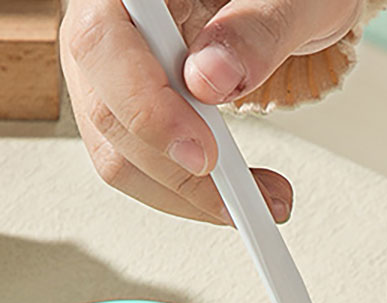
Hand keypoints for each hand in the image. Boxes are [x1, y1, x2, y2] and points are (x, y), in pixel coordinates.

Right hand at [60, 0, 364, 221]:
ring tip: (259, 198)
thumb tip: (210, 77)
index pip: (103, 42)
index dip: (145, 106)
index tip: (202, 153)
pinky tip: (238, 191)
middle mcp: (107, 21)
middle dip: (174, 167)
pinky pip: (140, 165)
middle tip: (241, 194)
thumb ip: (255, 29)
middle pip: (105, 107)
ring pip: (117, 151)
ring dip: (188, 192)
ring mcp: (113, 69)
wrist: (284, 6)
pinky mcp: (131, 108)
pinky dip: (189, 190)